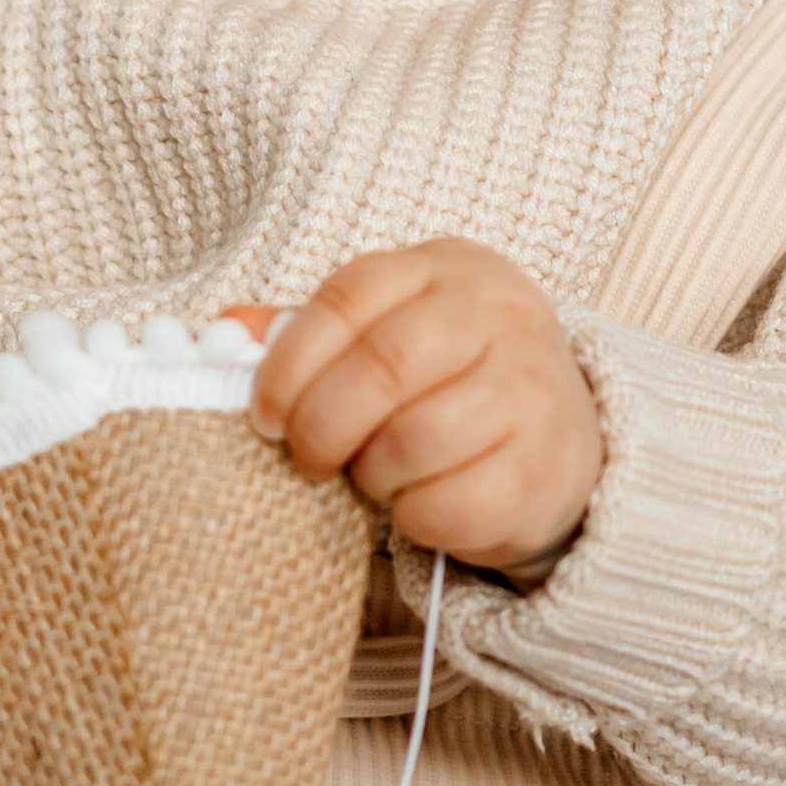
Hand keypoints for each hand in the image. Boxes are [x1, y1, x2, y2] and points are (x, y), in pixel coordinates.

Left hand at [244, 240, 602, 576]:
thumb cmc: (449, 379)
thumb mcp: (387, 331)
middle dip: (324, 424)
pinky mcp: (544, 470)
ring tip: (374, 476)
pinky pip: (449, 504)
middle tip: (308, 458)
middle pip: (384, 366)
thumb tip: (224, 332)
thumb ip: (308, 333)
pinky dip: (413, 516)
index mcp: (445, 270)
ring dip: (371, 474)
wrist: (562, 436)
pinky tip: (418, 501)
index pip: (350, 296)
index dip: (289, 361)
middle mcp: (499, 317)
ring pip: (415, 440)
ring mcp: (533, 390)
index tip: (266, 415)